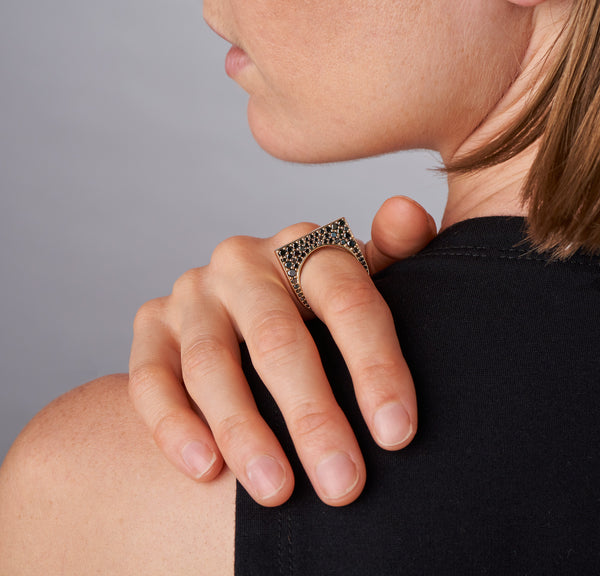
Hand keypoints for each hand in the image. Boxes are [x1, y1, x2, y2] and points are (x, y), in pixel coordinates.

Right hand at [128, 196, 436, 505]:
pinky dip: (173, 426)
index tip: (397, 435)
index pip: (347, 301)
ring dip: (243, 432)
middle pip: (277, 338)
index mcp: (303, 247)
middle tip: (343, 484)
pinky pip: (150, 378)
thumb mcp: (358, 274)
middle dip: (311, 416)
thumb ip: (391, 248)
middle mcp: (243, 263)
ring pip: (211, 364)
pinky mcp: (151, 325)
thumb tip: (408, 212)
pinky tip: (205, 470)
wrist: (243, 305)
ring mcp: (193, 293)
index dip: (375, 367)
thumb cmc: (317, 302)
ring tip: (277, 491)